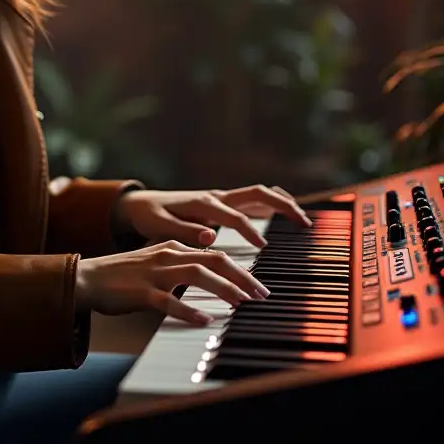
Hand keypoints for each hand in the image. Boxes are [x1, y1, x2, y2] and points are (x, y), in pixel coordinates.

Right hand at [74, 242, 269, 325]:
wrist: (87, 278)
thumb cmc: (123, 275)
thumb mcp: (156, 263)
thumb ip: (181, 267)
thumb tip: (210, 278)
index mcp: (172, 247)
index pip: (215, 253)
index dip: (241, 269)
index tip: (258, 286)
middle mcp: (167, 255)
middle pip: (213, 260)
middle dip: (242, 276)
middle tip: (261, 294)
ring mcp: (154, 273)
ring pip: (197, 275)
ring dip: (224, 289)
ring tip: (242, 303)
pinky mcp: (141, 292)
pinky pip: (169, 300)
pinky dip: (189, 309)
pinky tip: (204, 319)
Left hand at [113, 184, 312, 250]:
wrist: (140, 204)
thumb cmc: (149, 216)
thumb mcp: (159, 226)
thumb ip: (184, 231)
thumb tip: (210, 237)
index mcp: (203, 202)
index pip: (235, 216)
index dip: (250, 232)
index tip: (263, 249)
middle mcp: (216, 196)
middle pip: (258, 194)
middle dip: (284, 206)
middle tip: (304, 223)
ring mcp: (222, 198)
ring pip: (260, 194)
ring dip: (283, 203)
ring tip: (303, 220)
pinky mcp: (223, 203)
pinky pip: (253, 200)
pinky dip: (273, 204)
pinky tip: (285, 214)